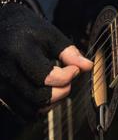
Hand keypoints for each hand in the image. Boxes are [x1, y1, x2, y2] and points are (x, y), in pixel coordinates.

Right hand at [0, 1, 91, 121]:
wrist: (1, 27)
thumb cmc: (26, 29)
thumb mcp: (49, 34)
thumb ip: (69, 52)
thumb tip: (87, 67)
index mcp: (19, 51)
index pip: (46, 77)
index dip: (67, 76)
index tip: (74, 69)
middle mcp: (5, 70)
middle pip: (38, 97)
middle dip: (61, 92)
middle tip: (69, 80)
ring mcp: (0, 83)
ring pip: (30, 109)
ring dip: (51, 103)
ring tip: (59, 87)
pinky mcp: (0, 93)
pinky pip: (21, 112)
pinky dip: (38, 108)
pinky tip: (45, 93)